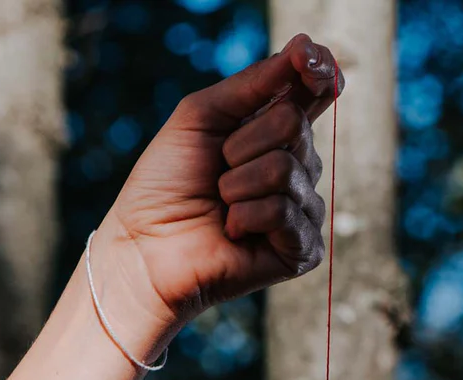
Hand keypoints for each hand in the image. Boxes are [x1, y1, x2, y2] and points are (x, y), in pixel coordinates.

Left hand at [94, 33, 341, 335]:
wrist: (145, 246)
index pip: (313, 94)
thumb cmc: (167, 183)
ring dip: (238, 183)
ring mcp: (303, 208)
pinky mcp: (303, 248)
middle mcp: (297, 167)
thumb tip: (308, 48)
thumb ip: (256, 83)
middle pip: (295, 124)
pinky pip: (285, 210)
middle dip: (244, 141)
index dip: (317, 73)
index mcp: (274, 133)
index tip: (308, 57)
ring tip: (220, 204)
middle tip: (219, 167)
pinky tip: (232, 231)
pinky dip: (247, 216)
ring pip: (287, 168)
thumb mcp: (203, 115)